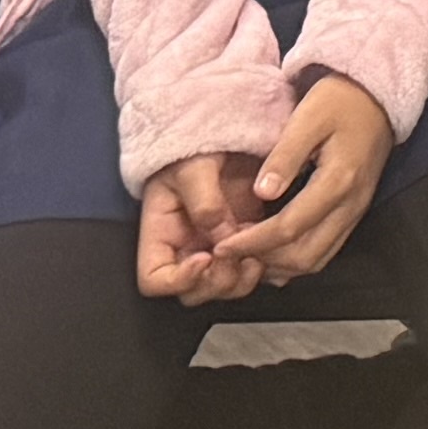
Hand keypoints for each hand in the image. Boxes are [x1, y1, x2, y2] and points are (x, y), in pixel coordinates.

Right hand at [136, 154, 268, 303]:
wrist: (224, 136)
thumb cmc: (196, 148)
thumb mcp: (194, 167)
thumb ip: (204, 200)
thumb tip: (218, 232)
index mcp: (161, 236)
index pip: (154, 281)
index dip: (179, 280)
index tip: (204, 258)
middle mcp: (186, 250)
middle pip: (194, 292)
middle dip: (218, 281)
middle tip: (237, 255)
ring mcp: (216, 249)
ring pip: (225, 286)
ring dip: (243, 277)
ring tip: (257, 249)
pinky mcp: (244, 241)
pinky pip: (251, 269)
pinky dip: (265, 265)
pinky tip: (272, 243)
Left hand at [219, 73, 396, 283]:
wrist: (378, 97)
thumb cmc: (339, 101)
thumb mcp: (308, 117)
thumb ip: (285, 156)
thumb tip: (262, 193)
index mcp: (338, 181)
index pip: (290, 228)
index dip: (252, 242)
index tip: (222, 246)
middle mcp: (350, 205)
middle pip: (304, 256)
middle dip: (263, 260)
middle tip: (230, 252)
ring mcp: (354, 212)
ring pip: (315, 260)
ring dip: (278, 265)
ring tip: (245, 253)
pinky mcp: (353, 213)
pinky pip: (323, 252)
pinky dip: (294, 260)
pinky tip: (270, 250)